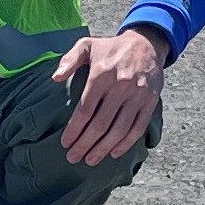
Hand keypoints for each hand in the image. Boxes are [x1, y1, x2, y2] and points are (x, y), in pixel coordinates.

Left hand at [52, 27, 168, 167]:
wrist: (146, 44)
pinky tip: (113, 153)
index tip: (65, 143)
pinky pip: (137, 127)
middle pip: (100, 124)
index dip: (74, 129)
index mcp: (102, 74)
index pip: (85, 109)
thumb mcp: (87, 45)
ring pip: (119, 130)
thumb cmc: (111, 48)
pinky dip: (126, 143)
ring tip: (90, 160)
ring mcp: (137, 96)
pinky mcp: (150, 102)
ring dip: (103, 148)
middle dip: (85, 144)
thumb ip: (69, 60)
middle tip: (73, 158)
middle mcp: (121, 86)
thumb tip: (55, 78)